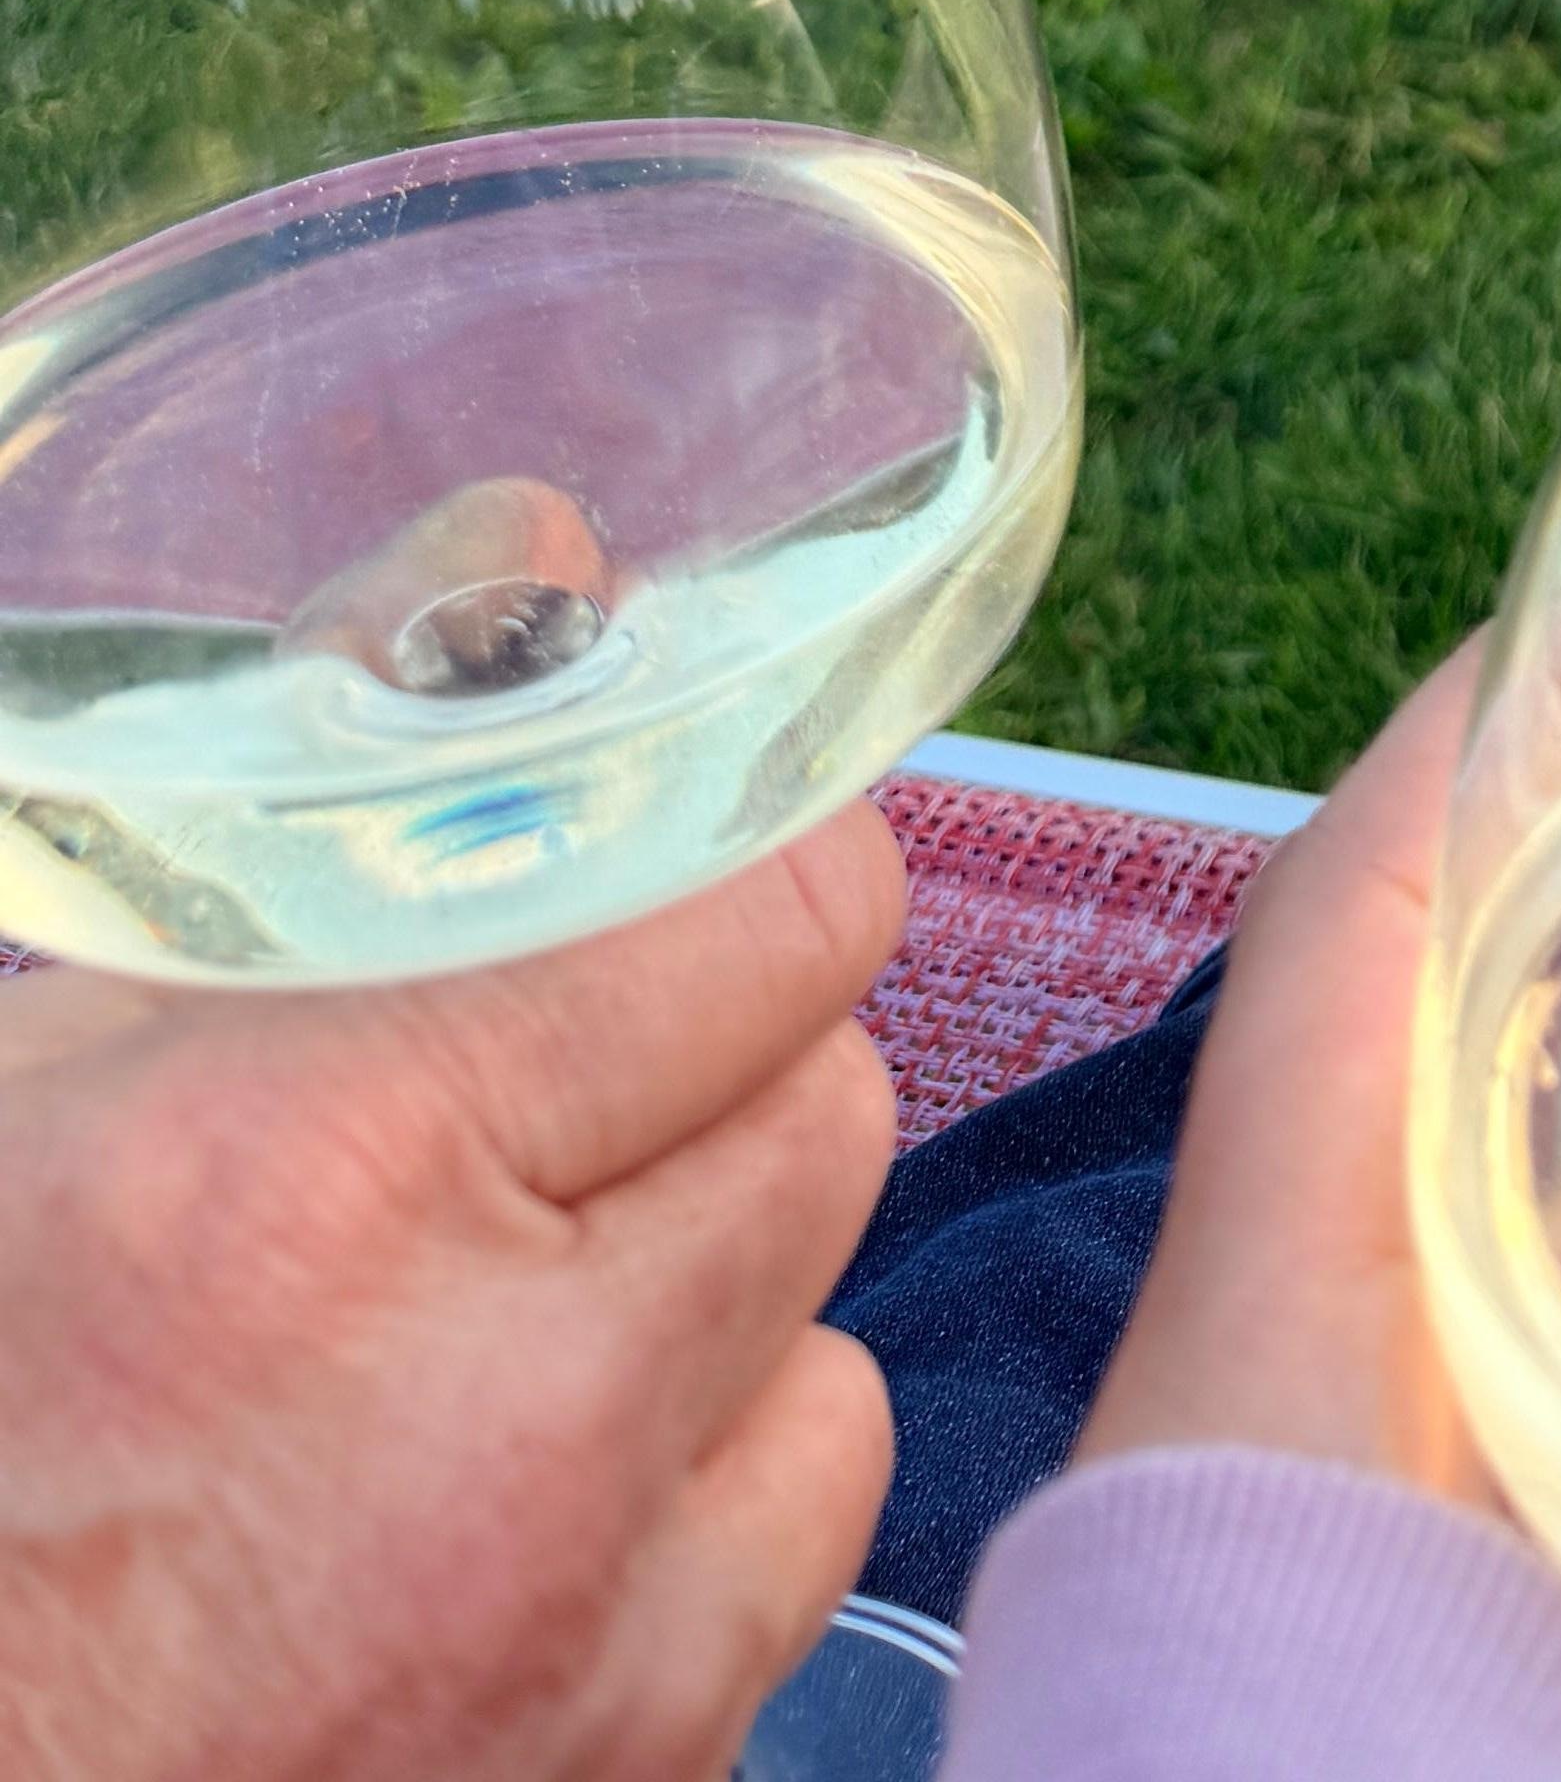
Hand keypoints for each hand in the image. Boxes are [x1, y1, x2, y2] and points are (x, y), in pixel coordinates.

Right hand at [0, 806, 906, 1781]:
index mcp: (329, 1184)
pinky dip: (665, 1565)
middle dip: (705, 1100)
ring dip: (707, 1348)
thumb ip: (334, 816)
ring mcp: (577, 1663)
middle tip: (526, 1142)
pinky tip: (478, 1558)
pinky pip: (762, 1606)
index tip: (652, 899)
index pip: (780, 915)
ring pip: (834, 1378)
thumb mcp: (52, 1090)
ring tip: (492, 1371)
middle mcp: (506, 1426)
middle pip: (829, 1120)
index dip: (718, 881)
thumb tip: (536, 545)